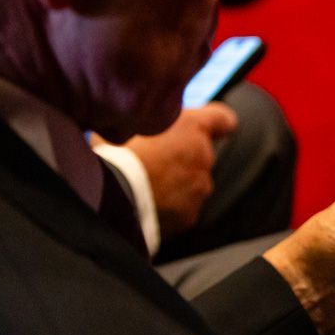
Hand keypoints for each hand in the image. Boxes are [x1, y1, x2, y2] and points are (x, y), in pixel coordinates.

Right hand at [118, 104, 238, 238]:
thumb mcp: (127, 123)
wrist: (111, 196)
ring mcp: (200, 189)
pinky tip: (143, 204)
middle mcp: (204, 157)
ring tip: (142, 185)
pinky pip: (181, 208)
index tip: (215, 127)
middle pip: (200, 154)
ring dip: (174, 183)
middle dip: (181, 157)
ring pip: (191, 183)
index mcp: (193, 127)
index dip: (217, 123)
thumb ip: (147, 123)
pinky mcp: (190, 215)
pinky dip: (168, 207)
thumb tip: (133, 124)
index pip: (223, 119)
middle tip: (149, 160)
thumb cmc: (116, 153)